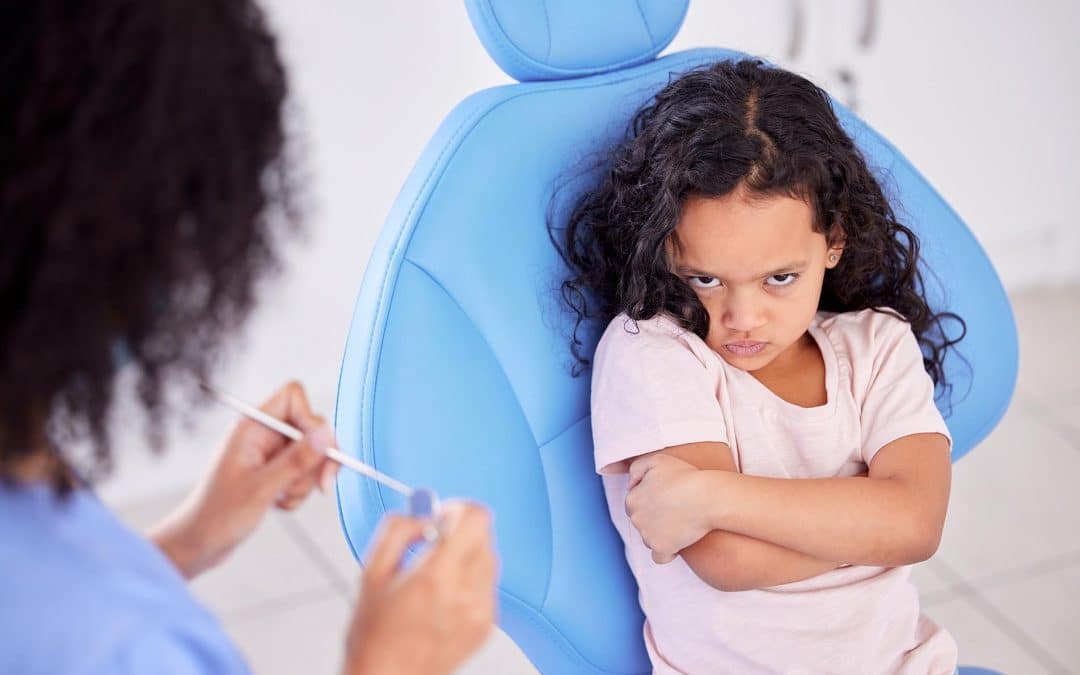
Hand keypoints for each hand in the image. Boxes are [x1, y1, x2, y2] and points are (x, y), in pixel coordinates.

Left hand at [150, 381, 338, 577]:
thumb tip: (327, 434)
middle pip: (310, 428)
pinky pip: (302, 473)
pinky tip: (278, 505)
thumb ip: (296, 460)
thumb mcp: (261, 488)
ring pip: (310, 454)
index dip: (311, 419)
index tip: (318, 450)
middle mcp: (262, 434)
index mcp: (252, 427)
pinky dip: (297, 492)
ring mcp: (268, 453)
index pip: (293, 396)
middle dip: (317, 460)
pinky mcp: (272, 471)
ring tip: (281, 499)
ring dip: (305, 481)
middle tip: (321, 487)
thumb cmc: (217, 516)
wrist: (198, 544)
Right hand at [343, 502, 498, 674]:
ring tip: (436, 576)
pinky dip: (471, 582)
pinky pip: (487, 586)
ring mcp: (481, 612)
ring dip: (467, 556)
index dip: (459, 509)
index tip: (442, 516)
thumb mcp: (372, 573)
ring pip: (488, 559)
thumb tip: (423, 513)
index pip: (476, 518)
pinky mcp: (486, 626)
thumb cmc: (375, 635)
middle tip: (435, 543)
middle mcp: (466, 594)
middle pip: (484, 536)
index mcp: (437, 577)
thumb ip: (398, 530)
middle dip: (460, 532)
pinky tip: (444, 598)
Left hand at [626, 453, 714, 564]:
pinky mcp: (662, 549)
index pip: (636, 505)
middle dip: (655, 518)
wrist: (707, 497)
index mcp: (632, 499)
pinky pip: (659, 557)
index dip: (652, 501)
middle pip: (643, 523)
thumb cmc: (685, 476)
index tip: (668, 498)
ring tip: (682, 522)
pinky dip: (668, 552)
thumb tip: (631, 484)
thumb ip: (637, 468)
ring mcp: (647, 536)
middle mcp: (635, 519)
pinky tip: (679, 543)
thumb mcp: (657, 460)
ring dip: (663, 534)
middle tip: (676, 510)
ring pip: (650, 539)